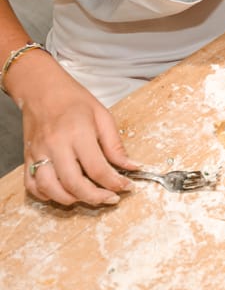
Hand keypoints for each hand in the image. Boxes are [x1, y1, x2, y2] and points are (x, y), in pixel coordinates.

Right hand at [21, 66, 136, 205]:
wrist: (42, 89)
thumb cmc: (74, 100)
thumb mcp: (103, 116)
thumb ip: (115, 145)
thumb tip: (131, 166)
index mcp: (78, 133)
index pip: (97, 168)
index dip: (114, 182)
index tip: (126, 187)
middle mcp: (55, 145)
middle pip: (74, 184)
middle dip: (96, 197)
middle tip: (110, 198)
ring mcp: (38, 153)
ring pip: (50, 189)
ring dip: (72, 199)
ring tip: (89, 197)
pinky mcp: (27, 158)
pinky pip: (32, 185)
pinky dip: (47, 195)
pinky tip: (64, 192)